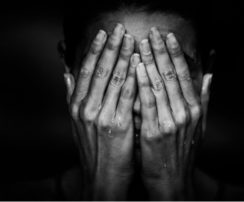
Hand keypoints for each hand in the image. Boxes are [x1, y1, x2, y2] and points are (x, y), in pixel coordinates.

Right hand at [64, 24, 139, 199]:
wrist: (102, 178)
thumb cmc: (94, 150)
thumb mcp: (78, 123)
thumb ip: (73, 97)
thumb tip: (67, 74)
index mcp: (77, 106)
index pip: (86, 70)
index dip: (96, 50)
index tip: (104, 33)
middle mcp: (86, 108)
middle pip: (99, 70)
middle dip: (111, 47)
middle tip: (120, 28)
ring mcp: (102, 116)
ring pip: (113, 79)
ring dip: (123, 56)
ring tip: (132, 39)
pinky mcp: (119, 125)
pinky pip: (127, 95)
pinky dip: (133, 76)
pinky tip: (140, 62)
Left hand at [136, 27, 203, 199]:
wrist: (172, 180)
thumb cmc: (182, 151)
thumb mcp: (199, 125)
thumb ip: (204, 99)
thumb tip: (209, 75)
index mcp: (194, 108)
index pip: (183, 74)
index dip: (175, 53)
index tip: (167, 36)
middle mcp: (185, 112)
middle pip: (171, 74)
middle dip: (161, 50)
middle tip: (152, 31)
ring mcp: (171, 122)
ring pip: (159, 84)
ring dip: (150, 60)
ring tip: (141, 42)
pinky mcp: (155, 131)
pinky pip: (148, 102)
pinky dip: (142, 82)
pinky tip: (137, 66)